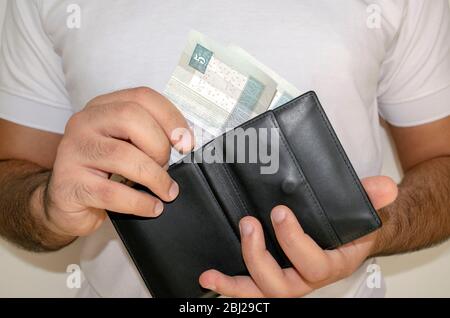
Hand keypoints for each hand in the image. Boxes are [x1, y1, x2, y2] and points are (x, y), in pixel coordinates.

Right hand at [43, 87, 193, 237]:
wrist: (66, 203)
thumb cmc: (105, 172)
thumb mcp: (127, 146)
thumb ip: (149, 137)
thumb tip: (185, 143)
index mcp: (103, 108)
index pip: (142, 97)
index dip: (171, 118)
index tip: (186, 143)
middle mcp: (84, 123)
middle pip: (131, 118)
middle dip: (159, 146)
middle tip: (167, 167)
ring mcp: (73, 152)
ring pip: (123, 156)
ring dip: (155, 177)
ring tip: (166, 192)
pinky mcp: (70, 184)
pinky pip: (112, 192)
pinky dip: (140, 202)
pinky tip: (152, 207)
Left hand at [199, 176, 397, 296]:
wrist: (347, 241)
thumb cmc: (351, 230)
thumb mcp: (364, 213)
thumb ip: (371, 198)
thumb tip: (384, 188)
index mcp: (331, 265)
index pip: (314, 264)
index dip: (294, 242)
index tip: (279, 212)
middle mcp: (306, 280)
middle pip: (281, 287)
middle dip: (259, 258)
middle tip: (248, 224)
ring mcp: (287, 281)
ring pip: (261, 295)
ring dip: (235, 285)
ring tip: (212, 273)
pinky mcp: (271, 277)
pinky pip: (250, 290)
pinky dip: (229, 287)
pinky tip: (210, 277)